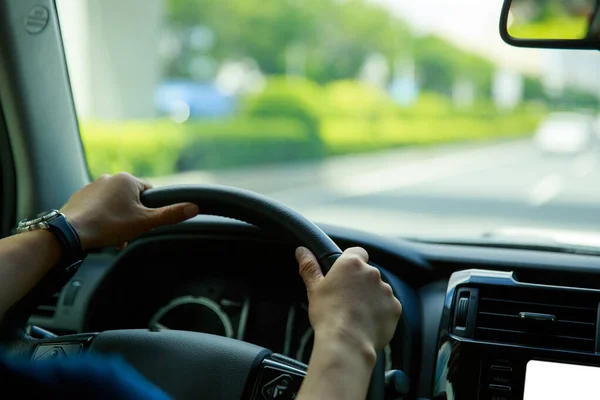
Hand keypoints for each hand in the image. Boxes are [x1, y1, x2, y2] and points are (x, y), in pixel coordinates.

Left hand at [60, 172, 198, 249]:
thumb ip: (170, 214)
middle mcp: (110, 177)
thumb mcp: (145, 222)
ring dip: (118, 218)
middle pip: (131, 199)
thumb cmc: (108, 225)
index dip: (151, 209)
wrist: (71, 232)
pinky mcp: (79, 196)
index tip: (145, 222)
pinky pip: (98, 206)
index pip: (150, 192)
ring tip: (114, 236)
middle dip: (133, 216)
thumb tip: (194, 207)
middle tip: (129, 232)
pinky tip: (100, 232)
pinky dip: (102, 217)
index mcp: (128, 179)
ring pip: (114, 203)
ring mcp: (92, 186)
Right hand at [296, 246, 401, 360]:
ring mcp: (386, 290)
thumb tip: (302, 251)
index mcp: (351, 264)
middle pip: (368, 273)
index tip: (344, 275)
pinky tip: (367, 323)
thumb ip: (309, 266)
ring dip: (371, 297)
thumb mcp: (314, 289)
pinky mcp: (395, 307)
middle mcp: (372, 273)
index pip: (357, 252)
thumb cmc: (328, 314)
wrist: (347, 342)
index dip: (351, 262)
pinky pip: (388, 306)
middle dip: (360, 283)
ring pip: (379, 290)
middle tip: (347, 299)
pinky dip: (381, 312)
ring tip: (357, 314)